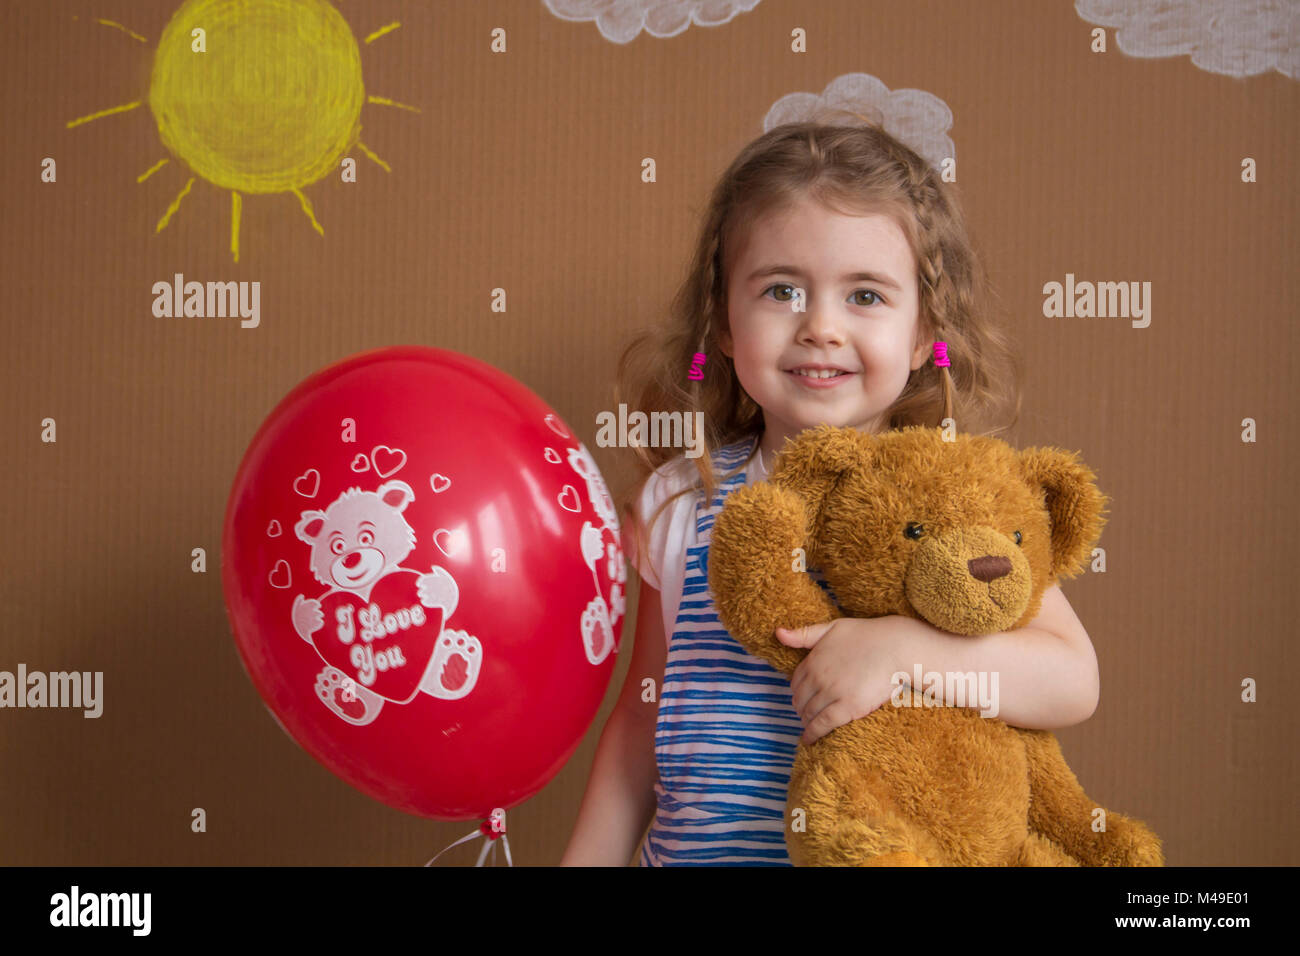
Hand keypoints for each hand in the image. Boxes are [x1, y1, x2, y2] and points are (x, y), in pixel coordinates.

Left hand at [775, 617, 902, 744]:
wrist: (895, 647)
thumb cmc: (867, 635)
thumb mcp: (832, 627)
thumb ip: (803, 633)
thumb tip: (777, 633)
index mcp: (813, 660)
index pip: (795, 682)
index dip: (797, 692)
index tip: (801, 698)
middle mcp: (818, 677)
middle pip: (800, 700)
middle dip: (800, 708)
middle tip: (805, 714)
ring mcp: (832, 693)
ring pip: (809, 713)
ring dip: (806, 721)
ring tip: (809, 726)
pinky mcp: (848, 707)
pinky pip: (823, 724)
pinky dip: (812, 733)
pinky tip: (809, 739)